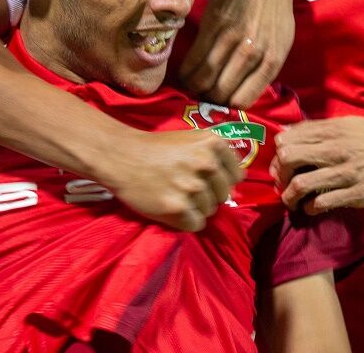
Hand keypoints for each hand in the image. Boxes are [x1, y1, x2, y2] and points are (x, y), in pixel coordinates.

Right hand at [101, 129, 244, 231]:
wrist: (121, 156)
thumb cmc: (157, 148)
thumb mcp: (192, 139)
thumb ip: (216, 154)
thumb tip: (242, 178)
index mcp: (214, 144)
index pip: (236, 176)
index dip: (221, 180)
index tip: (204, 178)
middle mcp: (207, 164)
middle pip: (223, 195)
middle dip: (207, 195)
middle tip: (184, 187)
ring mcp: (192, 187)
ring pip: (209, 211)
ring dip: (194, 208)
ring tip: (174, 194)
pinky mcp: (177, 207)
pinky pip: (195, 224)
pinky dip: (184, 221)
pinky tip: (170, 207)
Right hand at [181, 0, 295, 108]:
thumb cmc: (275, 7)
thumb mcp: (283, 40)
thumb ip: (266, 66)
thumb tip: (246, 92)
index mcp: (273, 60)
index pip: (244, 100)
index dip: (229, 106)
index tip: (221, 103)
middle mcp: (253, 53)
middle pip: (221, 93)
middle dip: (209, 99)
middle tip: (202, 96)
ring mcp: (231, 40)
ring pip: (204, 79)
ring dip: (194, 87)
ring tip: (191, 86)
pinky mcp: (212, 26)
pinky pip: (194, 59)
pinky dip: (186, 71)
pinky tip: (185, 73)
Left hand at [272, 116, 363, 213]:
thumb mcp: (348, 124)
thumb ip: (319, 128)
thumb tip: (288, 133)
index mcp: (332, 131)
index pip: (288, 139)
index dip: (278, 152)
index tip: (282, 162)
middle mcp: (335, 150)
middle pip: (288, 159)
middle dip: (279, 173)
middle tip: (283, 182)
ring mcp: (345, 173)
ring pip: (300, 184)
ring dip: (289, 196)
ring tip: (291, 200)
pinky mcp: (356, 194)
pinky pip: (321, 203)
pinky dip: (310, 207)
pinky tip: (312, 207)